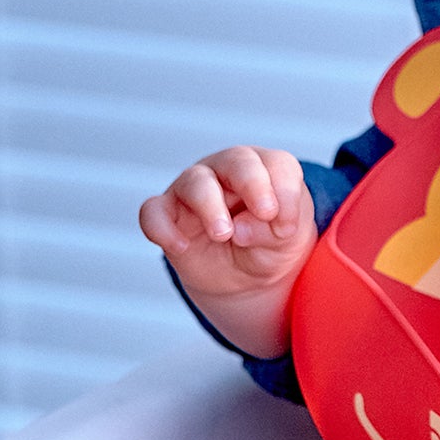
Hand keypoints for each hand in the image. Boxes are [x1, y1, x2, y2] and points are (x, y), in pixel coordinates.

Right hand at [139, 146, 313, 300]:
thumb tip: (240, 228)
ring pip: (195, 181)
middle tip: (266, 213)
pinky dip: (162, 228)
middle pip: (238, 160)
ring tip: (224, 234)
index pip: (277, 164)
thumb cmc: (270, 244)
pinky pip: (153, 212)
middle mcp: (228, 171)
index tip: (287, 226)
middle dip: (253, 184)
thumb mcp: (286, 241)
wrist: (247, 279)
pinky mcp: (168, 216)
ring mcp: (194, 190)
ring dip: (211, 206)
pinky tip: (181, 247)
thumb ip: (274, 230)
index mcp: (266, 170)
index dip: (286, 193)